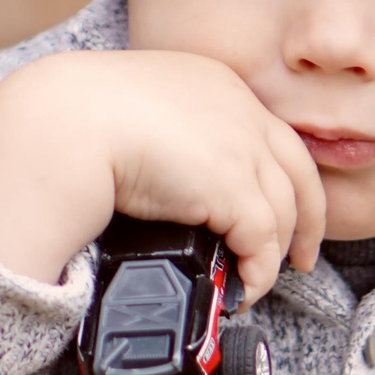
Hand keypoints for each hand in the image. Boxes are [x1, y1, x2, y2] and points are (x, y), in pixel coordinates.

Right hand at [0, 49, 324, 298]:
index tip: (287, 208)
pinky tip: (243, 290)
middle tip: (303, 257)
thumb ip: (166, 136)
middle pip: (298, 171)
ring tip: (254, 283)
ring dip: (274, 255)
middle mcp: (239, 108)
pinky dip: (257, 272)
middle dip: (308, 220)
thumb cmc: (80, 116)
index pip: (271, 134)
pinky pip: (262, 242)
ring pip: (284, 212)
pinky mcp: (234, 187)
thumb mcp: (138, 110)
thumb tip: (163, 179)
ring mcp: (241, 146)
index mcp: (215, 84)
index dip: (286, 176)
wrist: (66, 122)